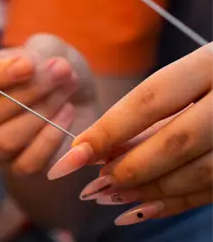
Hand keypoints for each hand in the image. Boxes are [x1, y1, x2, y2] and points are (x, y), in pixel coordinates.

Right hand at [0, 34, 96, 174]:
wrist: (82, 98)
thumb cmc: (54, 70)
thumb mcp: (48, 49)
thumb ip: (36, 53)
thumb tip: (34, 68)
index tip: (27, 66)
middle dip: (25, 93)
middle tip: (61, 73)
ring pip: (2, 140)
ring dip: (40, 114)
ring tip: (66, 94)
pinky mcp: (16, 167)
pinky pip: (26, 163)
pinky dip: (50, 139)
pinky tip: (66, 114)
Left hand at [48, 44, 212, 225]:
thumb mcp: (189, 77)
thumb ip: (149, 111)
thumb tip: (98, 148)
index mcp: (210, 64)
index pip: (151, 100)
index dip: (108, 130)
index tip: (73, 155)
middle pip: (176, 141)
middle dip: (130, 168)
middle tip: (95, 185)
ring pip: (200, 172)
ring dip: (151, 190)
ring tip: (112, 197)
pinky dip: (178, 201)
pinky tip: (144, 208)